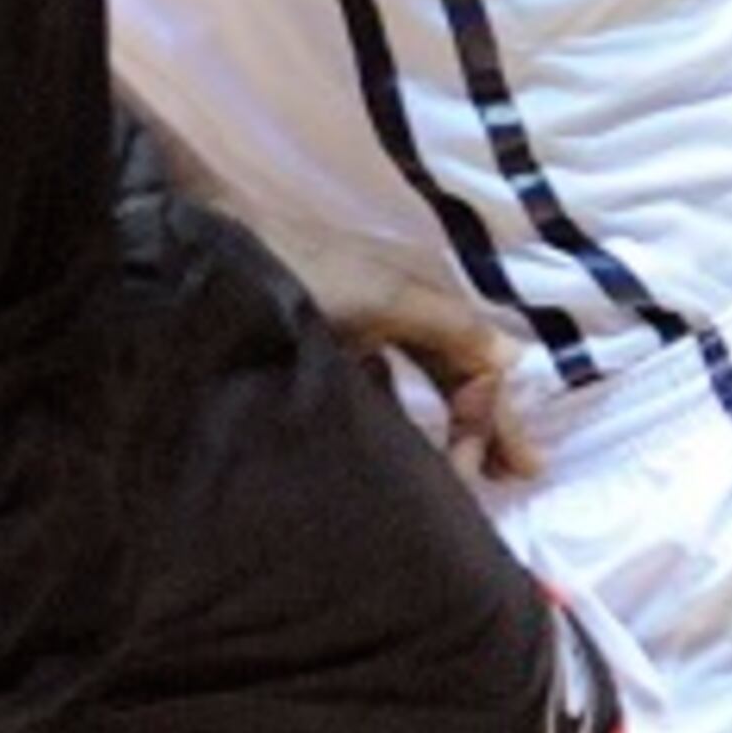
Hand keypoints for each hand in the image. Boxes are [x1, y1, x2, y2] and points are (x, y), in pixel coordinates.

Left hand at [306, 255, 535, 486]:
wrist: (217, 256)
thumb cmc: (304, 275)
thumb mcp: (385, 300)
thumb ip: (451, 328)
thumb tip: (513, 361)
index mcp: (422, 299)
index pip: (479, 366)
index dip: (491, 419)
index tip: (490, 473)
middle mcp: (400, 313)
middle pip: (458, 375)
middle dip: (485, 423)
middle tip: (514, 475)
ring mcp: (362, 330)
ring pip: (424, 383)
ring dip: (449, 420)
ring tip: (465, 465)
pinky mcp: (326, 350)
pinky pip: (380, 387)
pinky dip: (399, 412)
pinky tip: (398, 439)